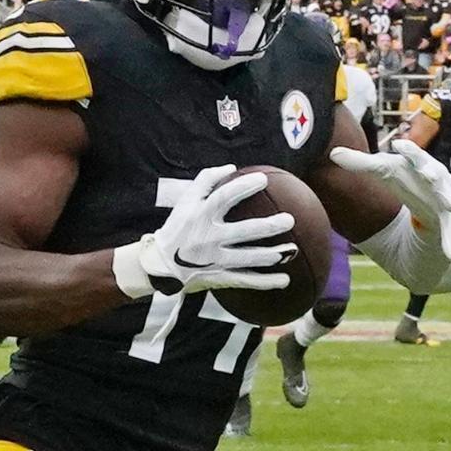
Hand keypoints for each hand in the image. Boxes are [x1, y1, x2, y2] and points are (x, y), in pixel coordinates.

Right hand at [114, 164, 295, 296]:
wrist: (158, 265)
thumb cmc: (177, 228)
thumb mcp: (184, 202)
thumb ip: (205, 181)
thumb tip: (231, 167)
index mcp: (199, 215)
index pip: (223, 197)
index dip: (243, 187)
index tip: (263, 179)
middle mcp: (207, 237)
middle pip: (242, 231)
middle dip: (267, 226)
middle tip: (288, 220)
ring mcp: (213, 259)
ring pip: (247, 258)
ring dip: (271, 255)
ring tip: (291, 250)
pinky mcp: (217, 277)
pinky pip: (244, 280)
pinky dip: (265, 282)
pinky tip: (285, 280)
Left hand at [329, 139, 450, 263]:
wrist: (433, 211)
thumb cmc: (407, 184)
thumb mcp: (385, 173)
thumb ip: (361, 164)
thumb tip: (332, 154)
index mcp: (421, 167)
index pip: (415, 156)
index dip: (410, 151)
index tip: (399, 144)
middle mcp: (437, 183)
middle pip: (435, 175)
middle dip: (432, 173)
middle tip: (426, 173)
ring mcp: (445, 203)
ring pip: (447, 199)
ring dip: (447, 200)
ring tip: (449, 204)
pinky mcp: (448, 225)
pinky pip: (449, 233)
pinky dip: (449, 241)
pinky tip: (448, 252)